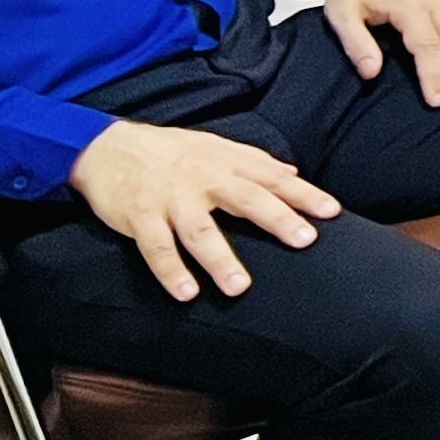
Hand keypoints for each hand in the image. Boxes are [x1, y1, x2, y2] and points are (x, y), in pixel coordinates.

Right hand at [67, 120, 340, 302]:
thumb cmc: (171, 152)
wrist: (107, 146)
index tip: (332, 212)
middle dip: (277, 219)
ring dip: (220, 259)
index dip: (303, 194)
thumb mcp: (216, 148)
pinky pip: (155, 247)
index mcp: (227, 162)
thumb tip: (293, 171)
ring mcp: (171, 198)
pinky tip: (186, 293)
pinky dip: (170, 271)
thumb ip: (254, 162)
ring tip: (240, 288)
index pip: (273, 178)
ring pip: (199, 230)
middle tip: (305, 240)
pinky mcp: (139, 216)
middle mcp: (203, 178)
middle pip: (246, 199)